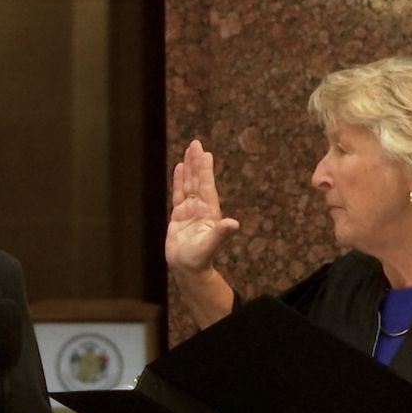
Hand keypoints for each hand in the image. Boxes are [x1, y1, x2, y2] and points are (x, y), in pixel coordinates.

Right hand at [165, 140, 239, 274]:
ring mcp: (189, 210)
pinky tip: (179, 168)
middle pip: (198, 180)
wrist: (188, 269)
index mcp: (209, 212)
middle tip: (196, 143)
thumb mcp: (210, 245)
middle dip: (196, 162)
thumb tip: (233, 224)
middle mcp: (200, 207)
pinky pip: (178, 194)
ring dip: (188, 168)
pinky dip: (178, 181)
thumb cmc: (200, 259)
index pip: (206, 186)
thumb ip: (220, 233)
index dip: (205, 170)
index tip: (205, 153)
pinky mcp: (178, 215)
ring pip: (188, 184)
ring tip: (188, 150)